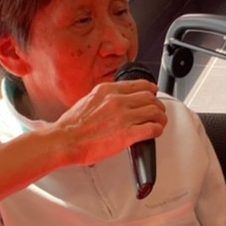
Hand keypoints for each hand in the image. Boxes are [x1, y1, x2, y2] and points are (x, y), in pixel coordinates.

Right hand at [51, 79, 166, 166]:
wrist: (65, 140)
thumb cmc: (72, 126)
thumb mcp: (88, 100)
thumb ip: (104, 98)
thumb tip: (114, 100)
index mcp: (108, 90)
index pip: (139, 85)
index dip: (150, 89)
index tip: (153, 93)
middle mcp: (118, 101)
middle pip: (150, 97)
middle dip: (158, 105)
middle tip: (158, 111)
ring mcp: (124, 117)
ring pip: (155, 111)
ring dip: (160, 118)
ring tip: (159, 123)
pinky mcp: (127, 134)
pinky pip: (152, 129)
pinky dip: (157, 130)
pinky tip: (155, 133)